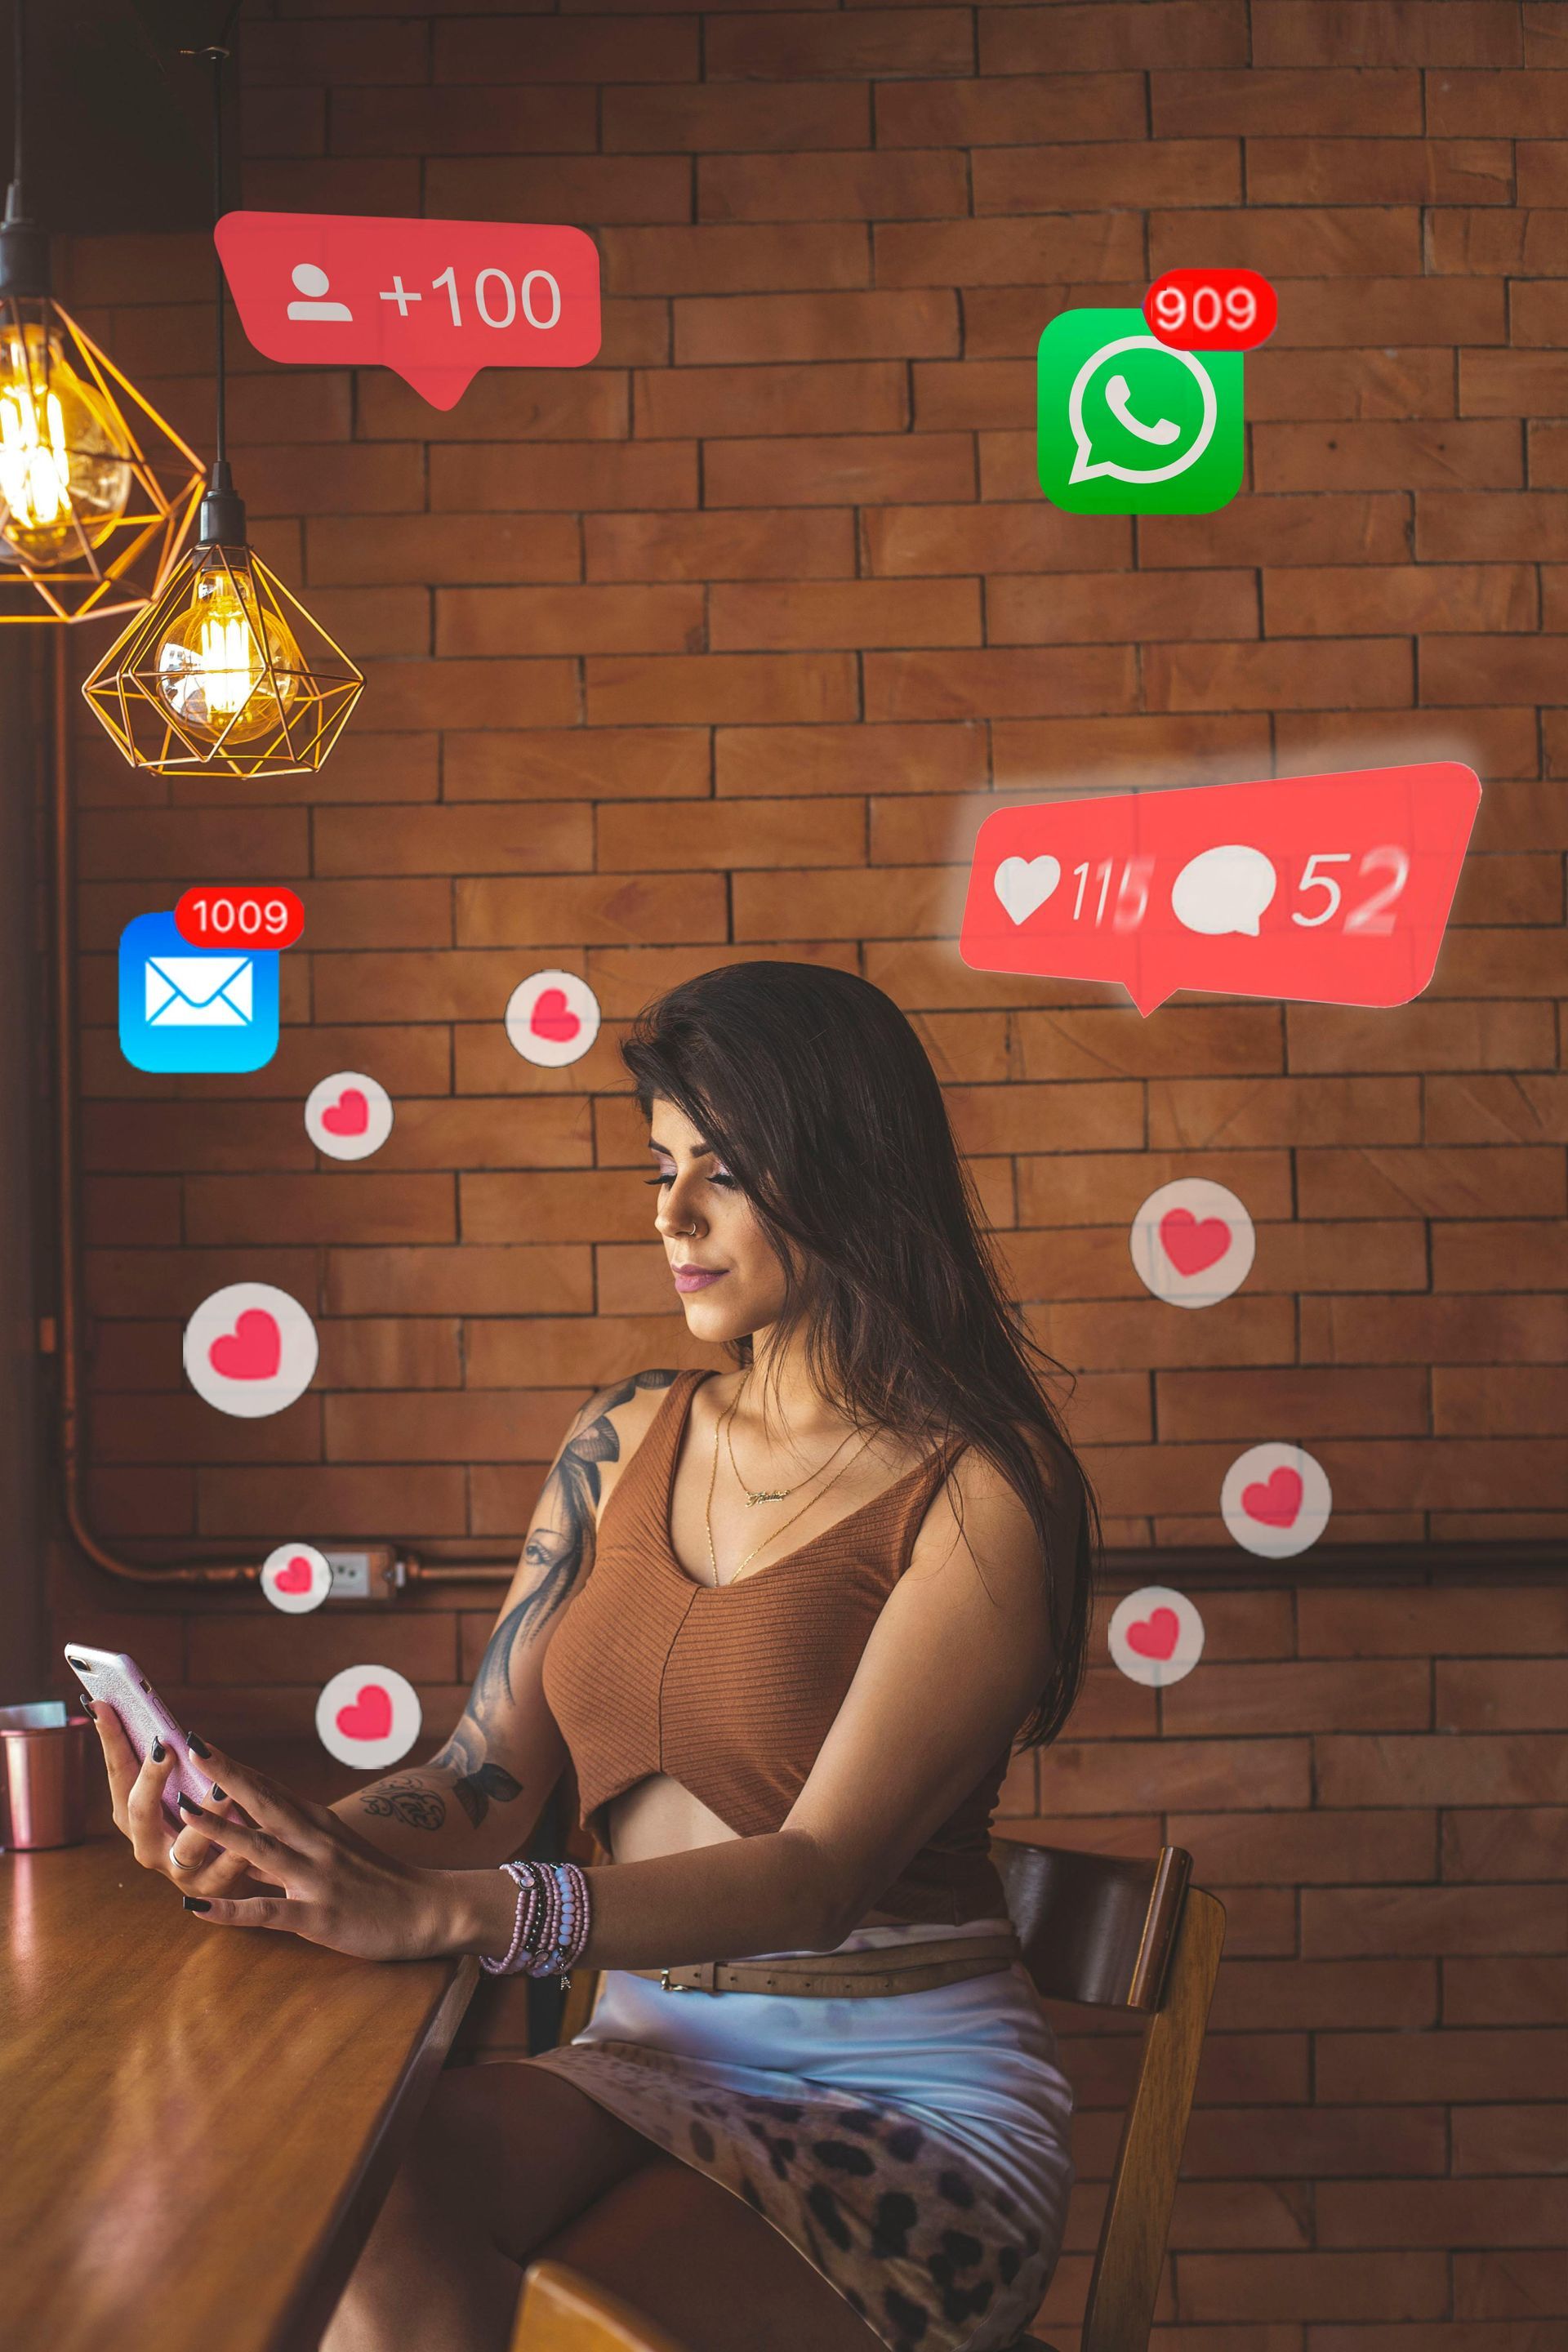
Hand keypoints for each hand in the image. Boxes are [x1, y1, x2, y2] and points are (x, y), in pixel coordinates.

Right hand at [88, 1701, 284, 1902]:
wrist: (234, 1875)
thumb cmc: (201, 1821)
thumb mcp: (180, 1788)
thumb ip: (167, 1757)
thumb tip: (142, 1708)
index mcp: (135, 1816)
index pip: (118, 1772)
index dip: (110, 1740)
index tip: (103, 1706)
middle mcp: (148, 1844)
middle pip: (138, 1811)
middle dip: (150, 1779)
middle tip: (164, 1747)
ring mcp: (178, 1870)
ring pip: (185, 1848)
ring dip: (203, 1819)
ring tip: (223, 1793)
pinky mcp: (212, 1887)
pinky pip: (224, 1872)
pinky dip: (235, 1856)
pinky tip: (248, 1839)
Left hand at [151, 1739, 451, 1963]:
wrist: (430, 1909)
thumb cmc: (380, 1881)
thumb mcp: (335, 1851)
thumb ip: (290, 1844)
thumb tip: (242, 1841)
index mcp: (318, 1823)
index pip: (269, 1787)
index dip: (233, 1766)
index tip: (200, 1741)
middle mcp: (315, 1841)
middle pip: (263, 1801)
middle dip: (224, 1774)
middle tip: (190, 1746)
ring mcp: (316, 1876)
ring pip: (260, 1848)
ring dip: (219, 1829)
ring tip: (182, 1811)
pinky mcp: (319, 1914)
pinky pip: (269, 1911)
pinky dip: (231, 1911)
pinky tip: (196, 1910)